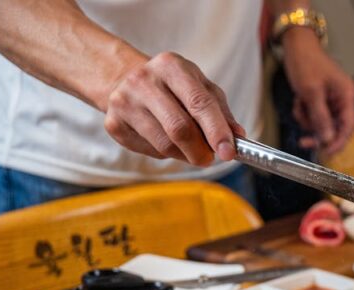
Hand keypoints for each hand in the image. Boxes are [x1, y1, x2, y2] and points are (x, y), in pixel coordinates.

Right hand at [102, 52, 244, 165]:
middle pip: (180, 129)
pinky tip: (164, 140)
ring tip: (189, 147)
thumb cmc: (173, 87)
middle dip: (200, 150)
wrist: (124, 80)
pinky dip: (165, 154)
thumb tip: (238, 137)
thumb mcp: (200, 88)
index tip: (229, 153)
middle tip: (209, 158)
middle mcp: (144, 80)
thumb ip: (222, 113)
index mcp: (171, 66)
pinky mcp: (114, 124)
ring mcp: (124, 102)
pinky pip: (149, 151)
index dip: (217, 132)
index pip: (199, 103)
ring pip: (165, 145)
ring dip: (184, 155)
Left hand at [280, 29, 353, 154]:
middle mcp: (343, 100)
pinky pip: (314, 116)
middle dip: (318, 133)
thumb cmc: (307, 62)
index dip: (339, 142)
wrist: (296, 46)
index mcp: (347, 96)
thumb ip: (321, 117)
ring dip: (308, 120)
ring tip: (299, 105)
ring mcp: (332, 101)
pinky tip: (299, 101)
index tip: (327, 153)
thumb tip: (328, 139)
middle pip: (336, 128)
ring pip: (322, 124)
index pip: (349, 126)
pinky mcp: (321, 101)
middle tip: (304, 141)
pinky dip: (304, 113)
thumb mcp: (311, 92)